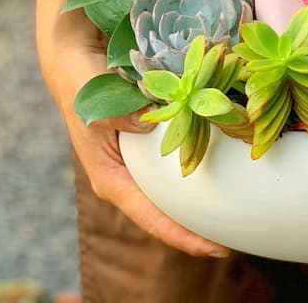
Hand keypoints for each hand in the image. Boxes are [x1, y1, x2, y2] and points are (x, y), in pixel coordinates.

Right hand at [42, 33, 229, 257]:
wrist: (74, 60)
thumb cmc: (83, 87)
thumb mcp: (100, 106)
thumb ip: (127, 117)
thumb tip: (155, 124)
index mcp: (110, 179)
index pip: (150, 217)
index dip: (181, 235)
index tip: (212, 248)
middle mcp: (124, 178)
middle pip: (163, 214)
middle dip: (194, 229)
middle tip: (232, 239)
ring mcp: (135, 164)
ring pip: (170, 194)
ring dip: (197, 204)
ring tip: (231, 215)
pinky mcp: (145, 146)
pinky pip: (172, 168)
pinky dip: (194, 173)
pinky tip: (221, 171)